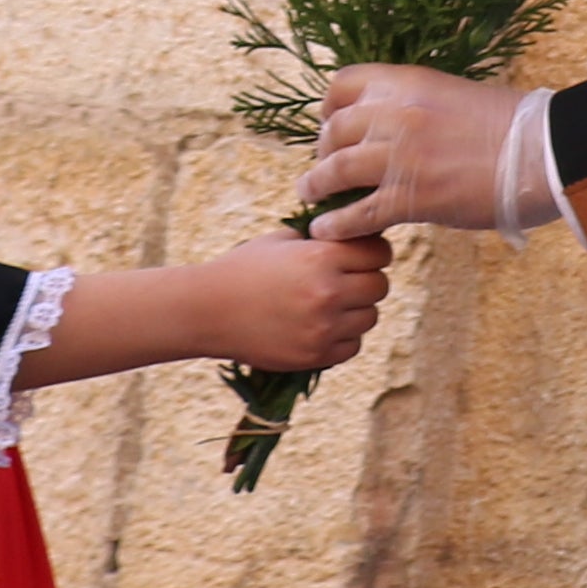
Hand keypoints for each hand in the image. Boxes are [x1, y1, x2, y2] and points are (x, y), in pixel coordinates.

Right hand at [180, 229, 394, 374]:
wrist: (206, 311)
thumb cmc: (243, 269)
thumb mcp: (283, 241)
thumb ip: (323, 239)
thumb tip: (358, 233)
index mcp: (322, 257)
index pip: (379, 252)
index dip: (372, 252)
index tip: (361, 255)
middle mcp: (328, 292)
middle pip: (380, 286)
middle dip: (367, 281)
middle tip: (347, 281)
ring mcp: (323, 327)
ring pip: (370, 317)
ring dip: (357, 311)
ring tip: (331, 305)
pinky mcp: (314, 355)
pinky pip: (353, 345)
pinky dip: (343, 337)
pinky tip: (322, 327)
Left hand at [299, 66, 553, 238]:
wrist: (545, 153)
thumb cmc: (516, 125)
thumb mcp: (458, 96)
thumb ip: (420, 107)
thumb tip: (398, 125)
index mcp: (410, 83)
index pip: (344, 84)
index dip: (330, 107)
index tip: (333, 124)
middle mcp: (397, 114)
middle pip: (334, 130)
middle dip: (324, 150)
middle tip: (326, 166)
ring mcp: (400, 156)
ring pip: (335, 170)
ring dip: (317, 185)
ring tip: (311, 194)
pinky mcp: (410, 198)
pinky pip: (356, 213)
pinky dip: (335, 223)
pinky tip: (326, 229)